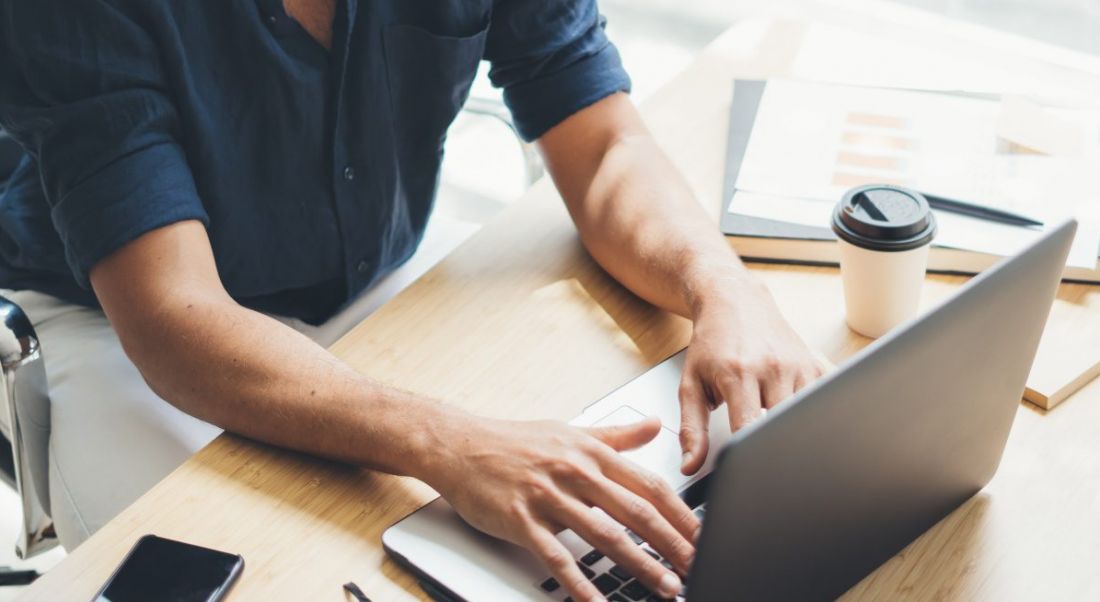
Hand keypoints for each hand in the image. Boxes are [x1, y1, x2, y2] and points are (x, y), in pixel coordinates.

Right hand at [426, 416, 697, 601]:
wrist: (459, 445)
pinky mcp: (522, 519)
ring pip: (604, 535)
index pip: (649, 484)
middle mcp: (575, 472)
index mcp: (592, 453)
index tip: (703, 535)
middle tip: (698, 566)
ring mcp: (549, 496)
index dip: (681, 513)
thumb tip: (656, 425)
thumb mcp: (571, 431)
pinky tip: (598, 601)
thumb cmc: (515, 441)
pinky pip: (557, 557)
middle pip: (636, 512)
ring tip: (665, 586)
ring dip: (639, 564)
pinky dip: (580, 583)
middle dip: (672, 544)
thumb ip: (617, 435)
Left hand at [679, 276, 824, 474]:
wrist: (734, 302)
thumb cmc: (711, 344)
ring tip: (781, 436)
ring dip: (797, 432)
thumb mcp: (691, 384)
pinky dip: (819, 415)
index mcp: (738, 374)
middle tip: (767, 463)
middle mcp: (773, 368)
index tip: (747, 475)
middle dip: (776, 448)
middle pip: (785, 426)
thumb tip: (690, 465)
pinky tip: (807, 420)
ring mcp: (799, 366)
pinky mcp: (817, 364)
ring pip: (809, 417)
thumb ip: (692, 428)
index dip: (750, 458)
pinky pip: (827, 399)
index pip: (750, 429)